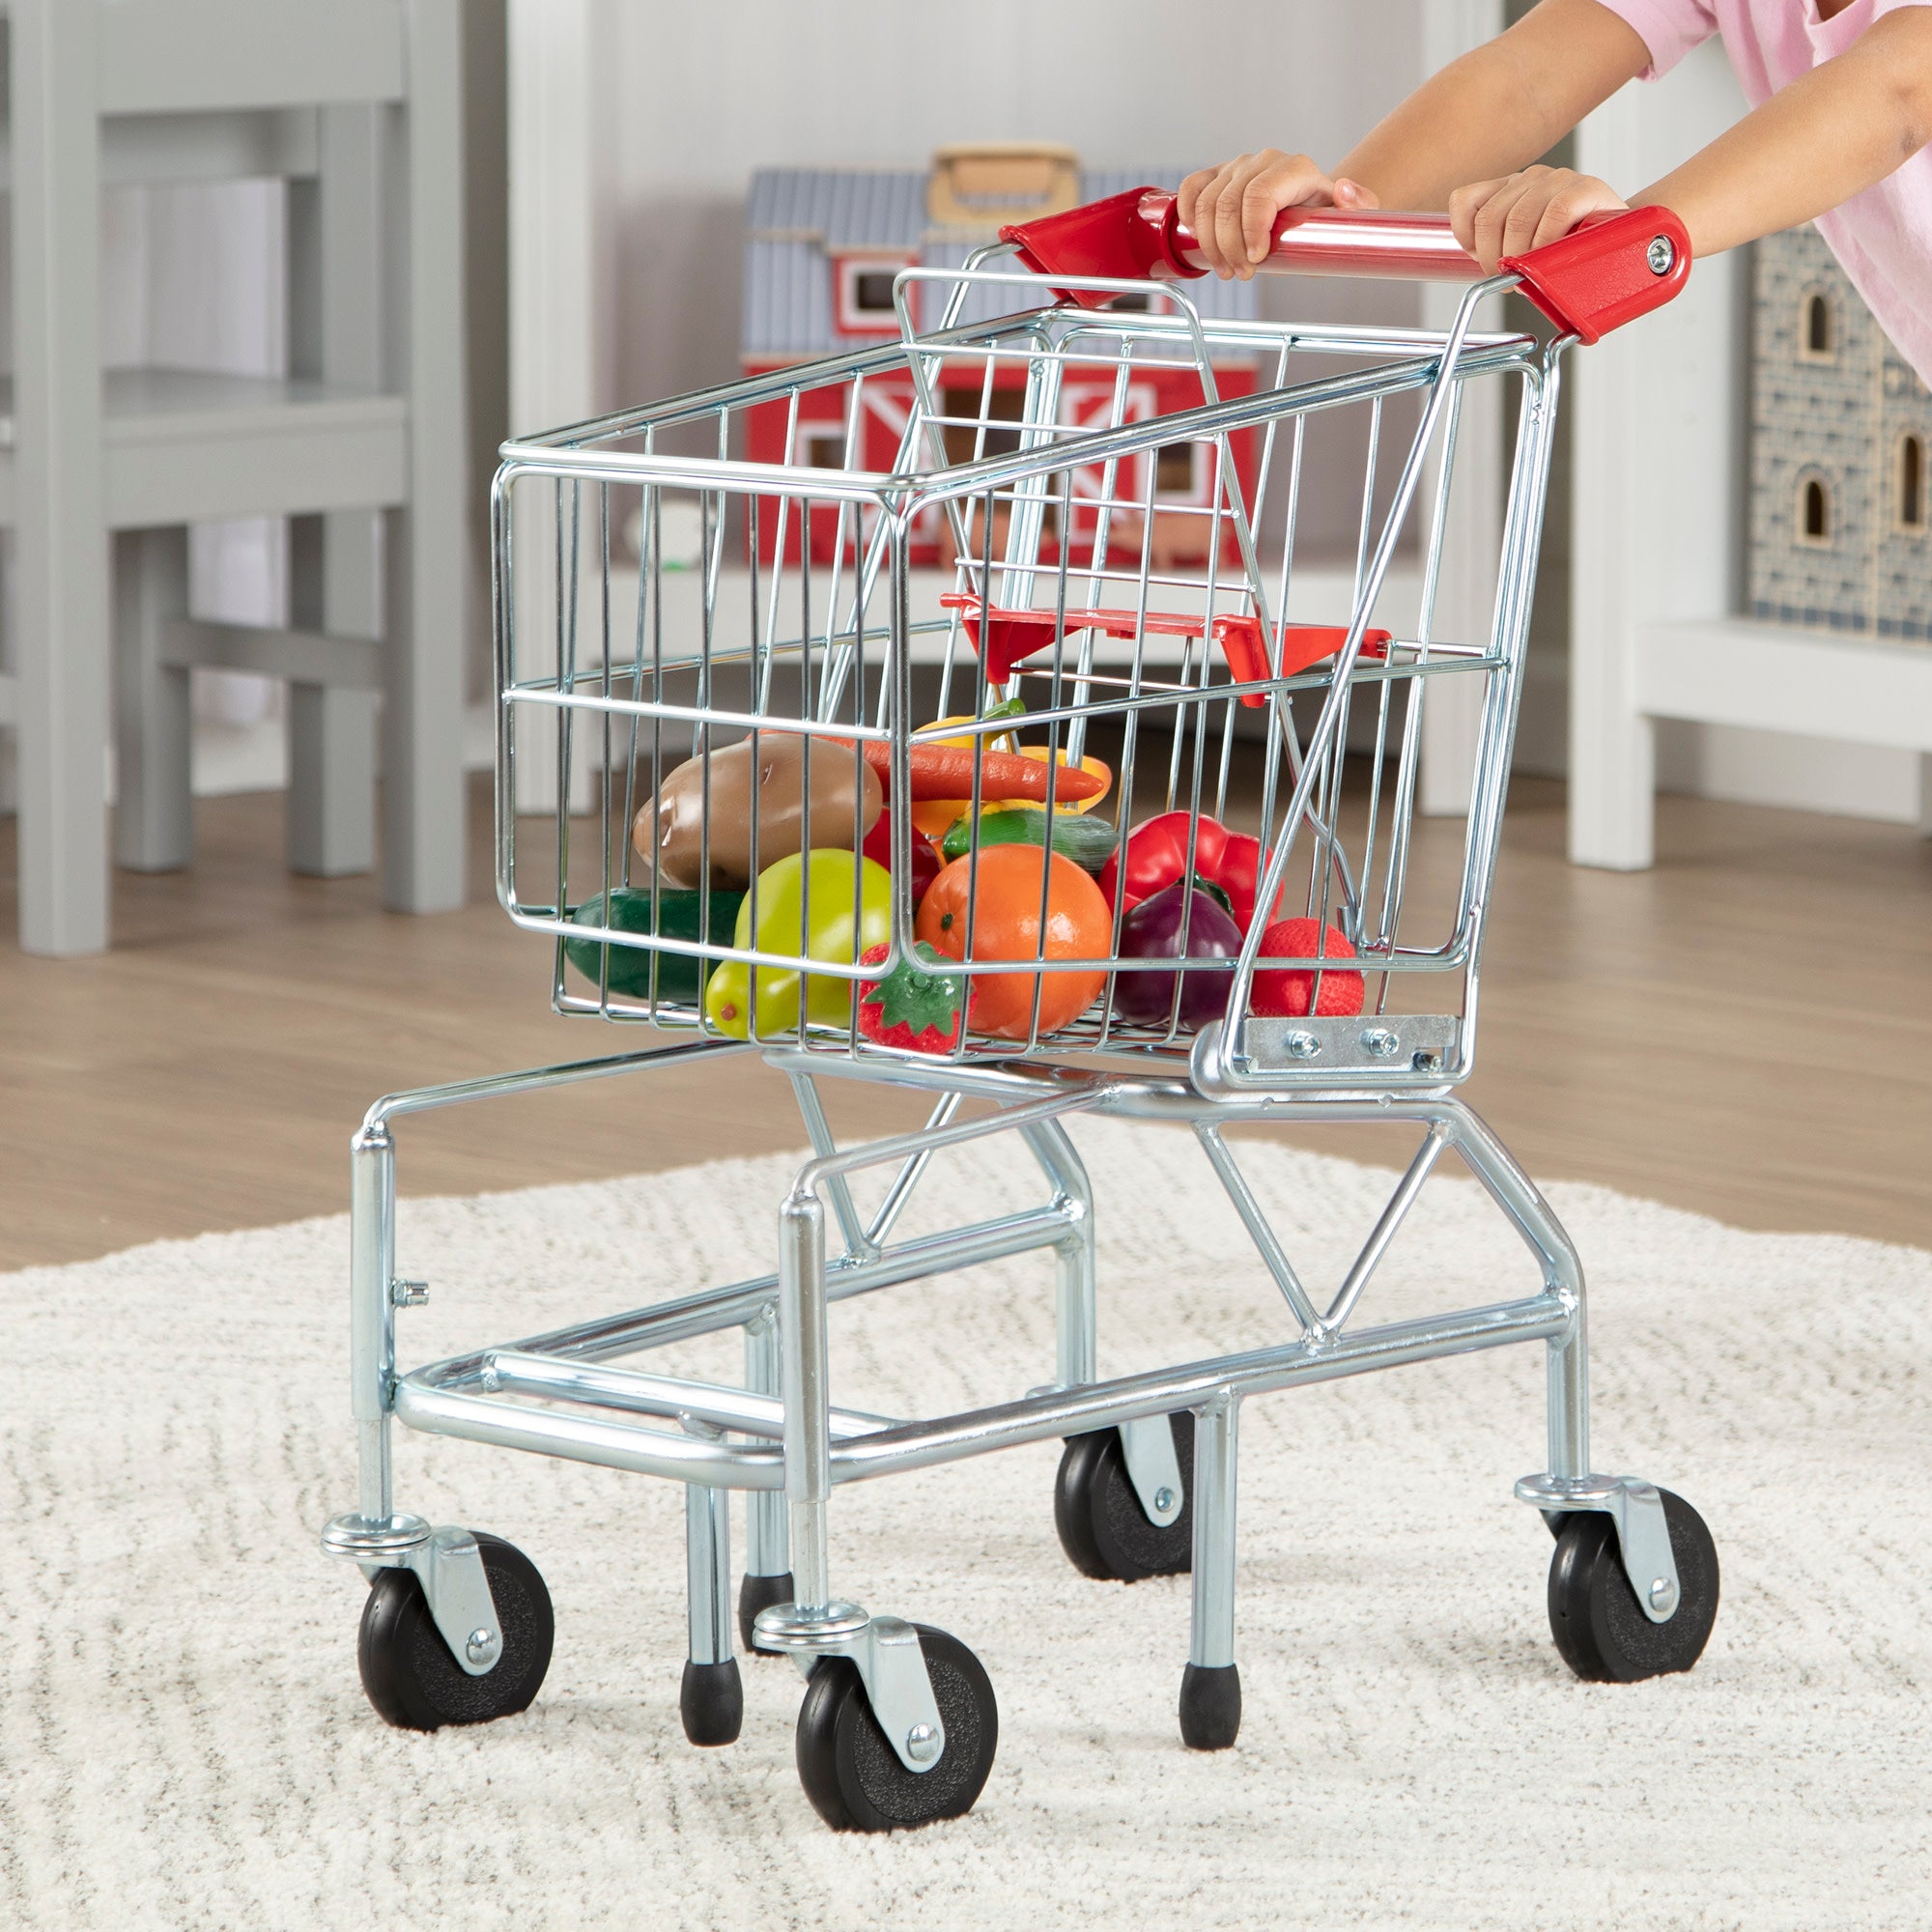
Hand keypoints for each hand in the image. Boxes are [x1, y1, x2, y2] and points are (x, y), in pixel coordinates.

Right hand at [1177, 150, 1381, 278]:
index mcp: (1295, 169)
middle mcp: (1264, 161)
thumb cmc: (1325, 221)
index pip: (1259, 195)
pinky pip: (1191, 190)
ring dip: (1210, 244)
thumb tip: (1343, 190)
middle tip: (1242, 274)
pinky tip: (1199, 240)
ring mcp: (1238, 167)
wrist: (1312, 209)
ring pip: (1206, 204)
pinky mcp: (1217, 175)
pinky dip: (1188, 217)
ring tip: (1227, 268)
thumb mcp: (1351, 219)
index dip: (1250, 232)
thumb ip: (1358, 206)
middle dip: (1229, 248)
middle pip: (1228, 205)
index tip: (1254, 261)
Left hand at [1447, 165, 1627, 272]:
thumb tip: (1483, 270)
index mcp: (1510, 188)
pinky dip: (1547, 243)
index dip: (1468, 240)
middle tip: (1510, 280)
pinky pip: (1554, 214)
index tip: (1483, 262)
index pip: (1464, 201)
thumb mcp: (1523, 249)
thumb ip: (1498, 249)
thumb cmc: (1570, 250)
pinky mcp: (1587, 187)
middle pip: (1489, 219)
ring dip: (1522, 258)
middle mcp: (1531, 178)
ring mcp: (1559, 179)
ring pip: (1517, 219)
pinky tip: (1552, 256)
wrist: (1620, 243)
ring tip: (1534, 274)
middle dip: (1495, 260)